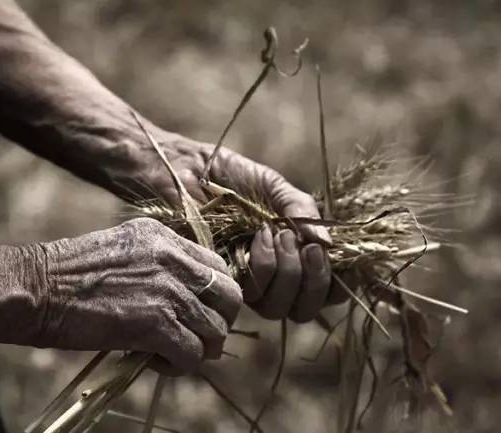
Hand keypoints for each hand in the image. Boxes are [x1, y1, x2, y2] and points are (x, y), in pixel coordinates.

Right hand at [27, 217, 241, 373]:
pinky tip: (157, 362)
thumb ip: (159, 263)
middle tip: (196, 336)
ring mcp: (167, 290)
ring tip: (172, 353)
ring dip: (199, 348)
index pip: (218, 266)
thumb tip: (184, 296)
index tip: (200, 311)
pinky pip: (192, 353)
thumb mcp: (124, 249)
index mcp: (165, 236)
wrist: (38, 287)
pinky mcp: (156, 323)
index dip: (216, 295)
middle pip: (230, 296)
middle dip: (219, 321)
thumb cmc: (70, 274)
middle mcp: (173, 258)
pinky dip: (180, 365)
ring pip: (215, 330)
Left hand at [117, 135, 347, 322]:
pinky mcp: (220, 282)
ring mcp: (243, 282)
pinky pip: (251, 294)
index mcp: (289, 256)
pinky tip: (258, 234)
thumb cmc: (228, 175)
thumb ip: (302, 211)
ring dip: (285, 271)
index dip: (333, 283)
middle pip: (303, 309)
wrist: (184, 168)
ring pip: (276, 308)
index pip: (324, 291)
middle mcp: (269, 277)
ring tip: (274, 232)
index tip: (330, 252)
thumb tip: (330, 245)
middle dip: (311, 278)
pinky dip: (264, 264)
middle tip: (300, 241)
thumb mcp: (273, 187)